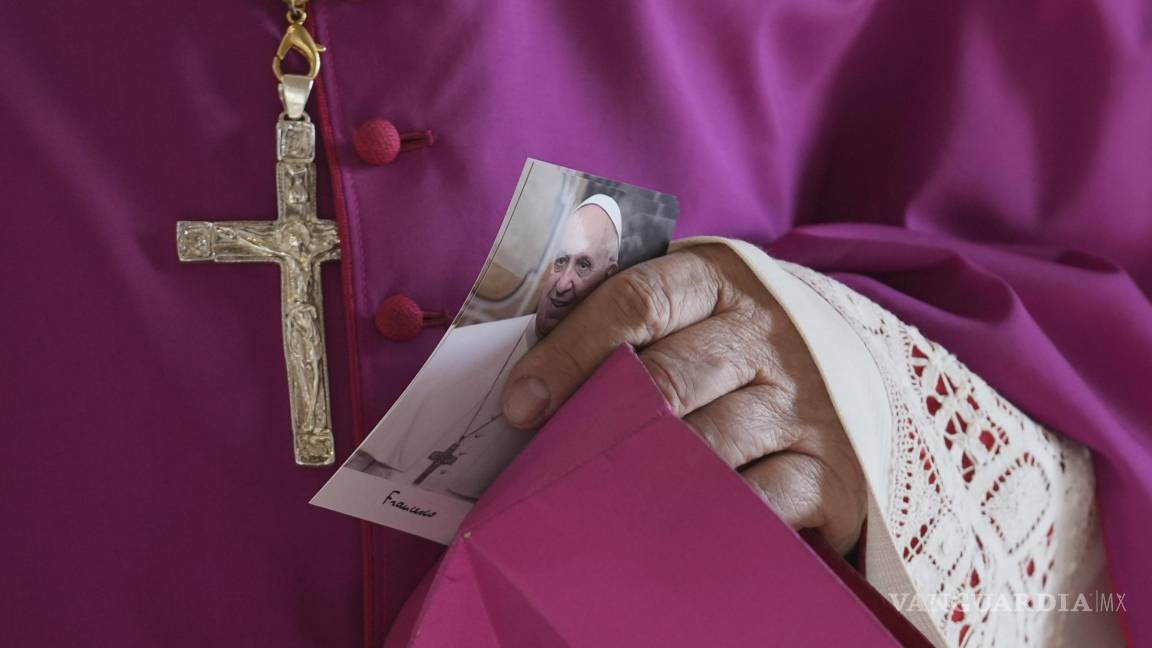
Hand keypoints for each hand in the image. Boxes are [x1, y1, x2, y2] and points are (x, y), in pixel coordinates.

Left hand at [501, 244, 866, 553]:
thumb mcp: (692, 307)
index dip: (571, 352)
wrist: (865, 369)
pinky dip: (709, 519)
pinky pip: (761, 504)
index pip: (637, 302)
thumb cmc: (737, 344)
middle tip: (546, 466)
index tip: (521, 403)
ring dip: (644, 478)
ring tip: (592, 506)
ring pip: (708, 446)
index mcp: (718, 282)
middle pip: (668, 379)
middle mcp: (765, 337)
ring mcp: (802, 404)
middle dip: (597, 425)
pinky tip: (666, 531)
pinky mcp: (830, 472)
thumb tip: (529, 382)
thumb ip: (620, 323)